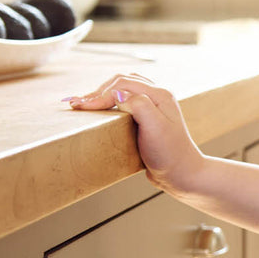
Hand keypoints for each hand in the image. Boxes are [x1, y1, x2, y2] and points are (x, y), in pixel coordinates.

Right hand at [66, 73, 206, 194]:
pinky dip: (110, 102)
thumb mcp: (155, 127)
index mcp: (160, 95)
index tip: (81, 106)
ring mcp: (153, 108)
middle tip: (76, 104)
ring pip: (122, 90)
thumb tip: (116, 91)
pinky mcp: (147, 119)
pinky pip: (125, 102)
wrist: (182, 175)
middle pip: (121, 82)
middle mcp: (157, 97)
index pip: (123, 84)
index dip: (100, 93)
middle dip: (97, 91)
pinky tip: (100, 109)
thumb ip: (138, 104)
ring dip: (102, 94)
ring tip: (84, 103)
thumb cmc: (170, 154)